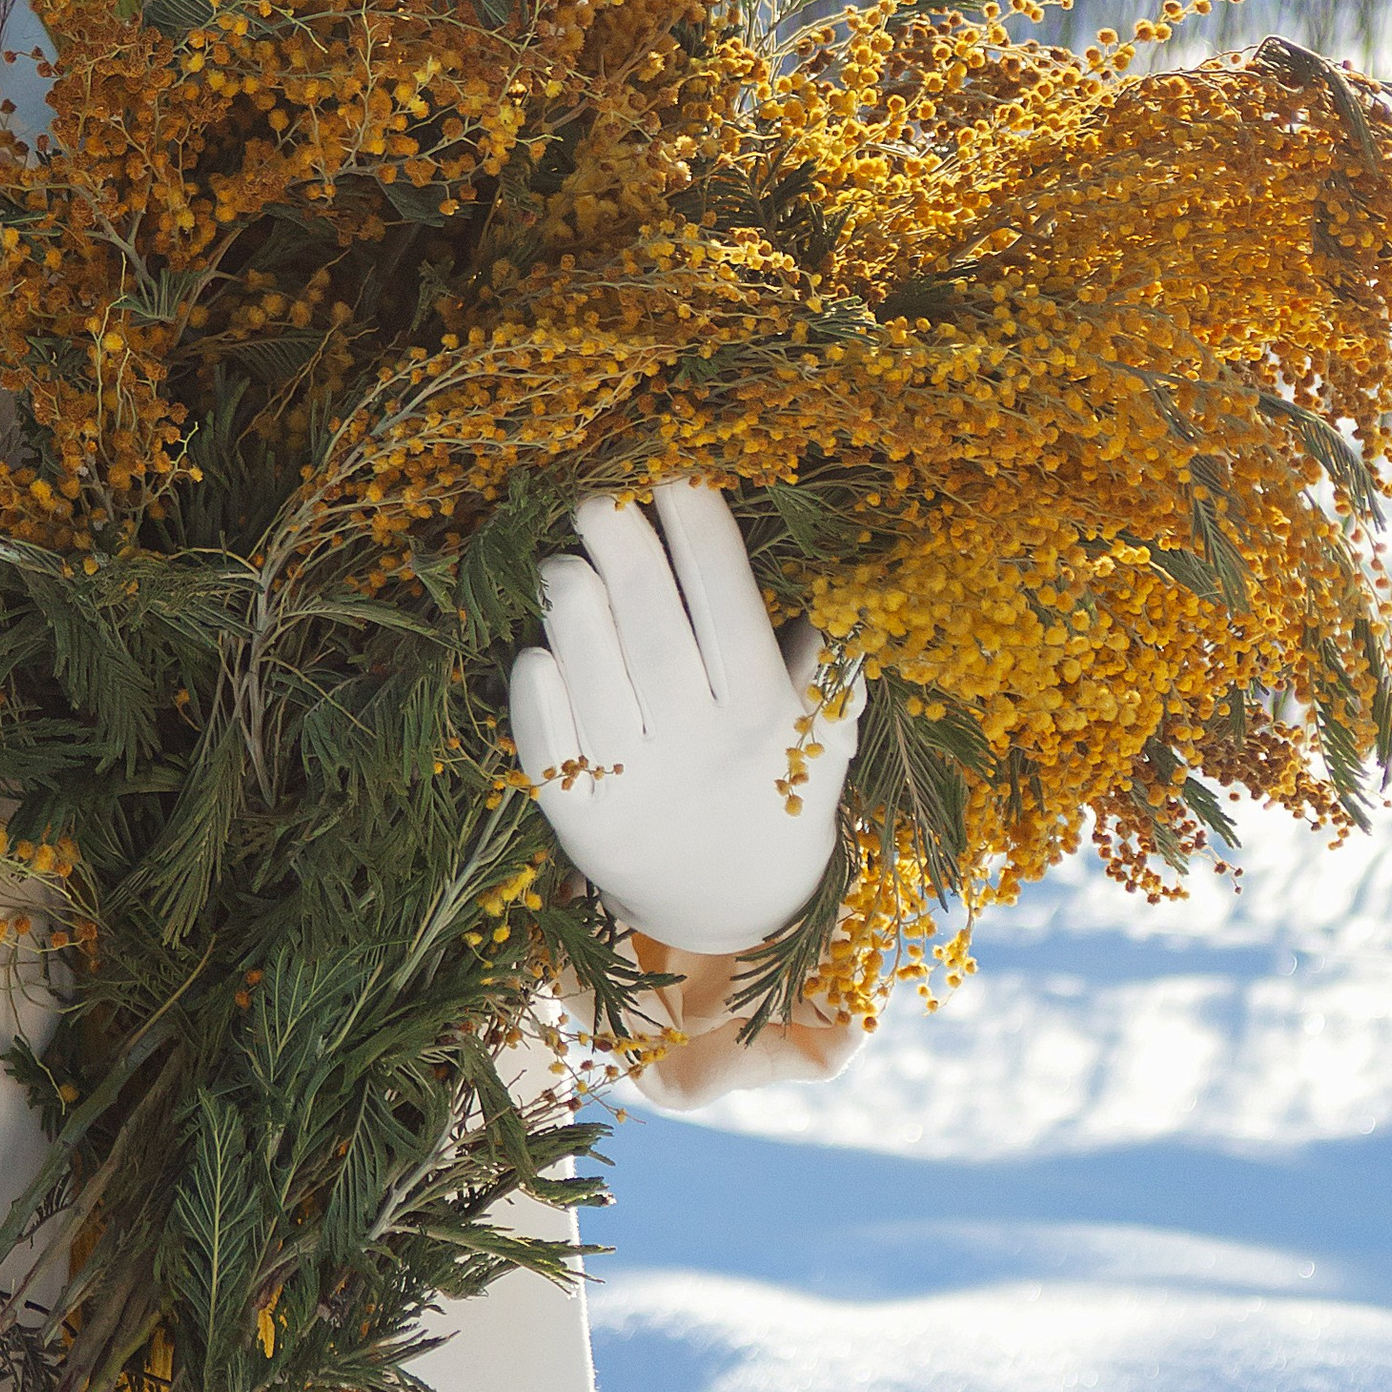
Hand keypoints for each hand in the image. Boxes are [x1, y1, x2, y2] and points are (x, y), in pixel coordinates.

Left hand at [509, 483, 864, 956]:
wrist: (724, 917)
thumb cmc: (774, 802)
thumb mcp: (822, 746)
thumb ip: (830, 672)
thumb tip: (853, 586)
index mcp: (766, 722)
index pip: (731, 609)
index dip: (703, 538)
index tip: (678, 474)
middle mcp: (698, 752)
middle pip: (654, 632)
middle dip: (625, 553)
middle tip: (599, 496)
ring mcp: (635, 789)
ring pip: (593, 675)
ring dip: (573, 607)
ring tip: (561, 562)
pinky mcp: (579, 822)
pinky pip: (546, 740)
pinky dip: (538, 686)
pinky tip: (540, 647)